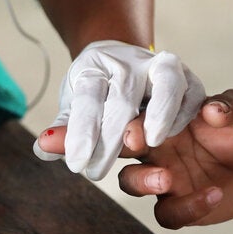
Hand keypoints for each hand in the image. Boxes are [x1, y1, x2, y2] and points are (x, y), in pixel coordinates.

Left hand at [34, 40, 204, 180]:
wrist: (119, 61)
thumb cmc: (94, 93)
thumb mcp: (74, 107)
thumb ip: (63, 129)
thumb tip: (43, 149)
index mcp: (93, 66)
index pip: (88, 97)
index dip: (82, 131)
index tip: (76, 164)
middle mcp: (126, 61)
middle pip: (122, 97)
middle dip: (111, 137)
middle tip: (95, 172)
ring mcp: (158, 64)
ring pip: (166, 82)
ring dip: (159, 114)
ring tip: (149, 145)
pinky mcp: (184, 74)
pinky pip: (190, 89)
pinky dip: (182, 112)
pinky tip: (168, 136)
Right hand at [37, 89, 232, 227]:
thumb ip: (230, 107)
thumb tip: (214, 109)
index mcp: (157, 118)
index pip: (129, 115)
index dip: (122, 120)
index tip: (131, 126)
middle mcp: (150, 148)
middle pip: (112, 148)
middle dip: (103, 147)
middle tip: (127, 144)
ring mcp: (160, 177)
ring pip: (131, 182)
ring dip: (143, 180)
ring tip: (166, 178)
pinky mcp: (176, 205)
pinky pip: (168, 213)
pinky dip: (188, 207)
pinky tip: (213, 194)